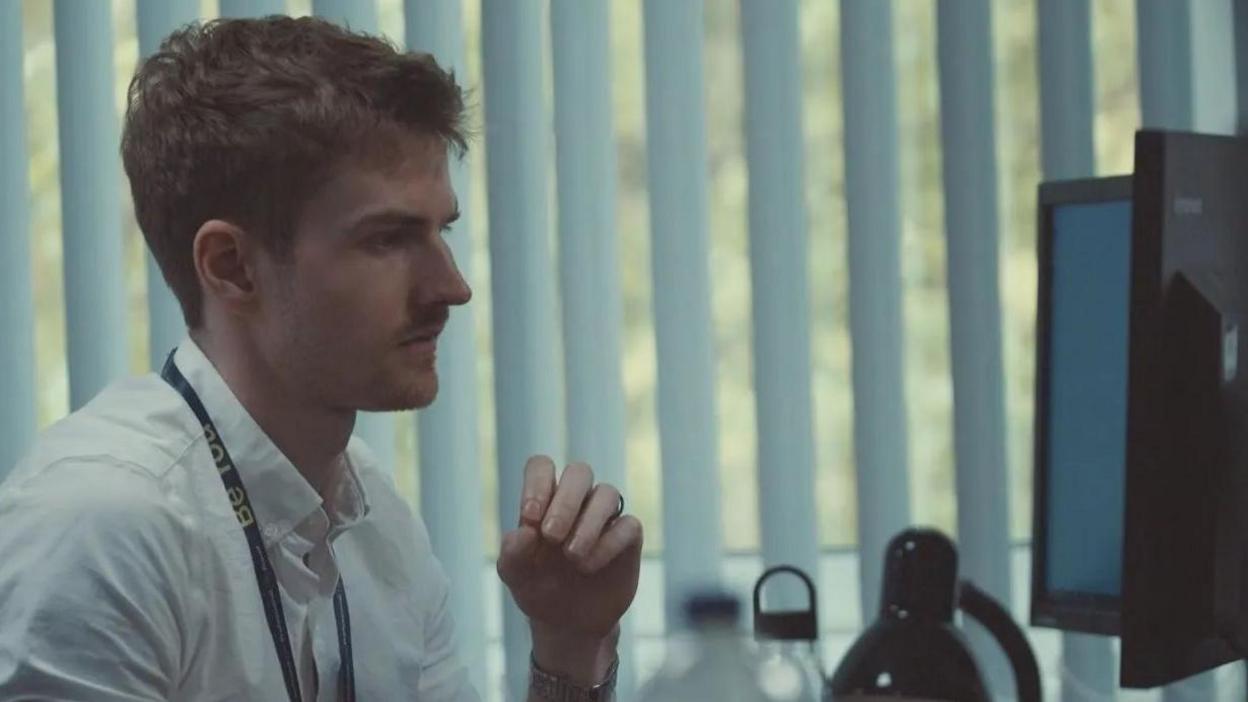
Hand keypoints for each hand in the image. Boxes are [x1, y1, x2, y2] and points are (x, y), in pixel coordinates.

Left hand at [496, 455, 642, 684]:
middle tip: (551, 536)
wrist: (568, 623)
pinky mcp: (627, 536)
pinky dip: (608, 543)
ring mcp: (605, 516)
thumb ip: (512, 553)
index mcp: (544, 499)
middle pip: (579, 472)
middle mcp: (577, 500)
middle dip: (565, 501)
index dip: (537, 484)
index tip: (530, 518)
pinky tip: (590, 566)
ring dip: (588, 523)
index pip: (542, 467)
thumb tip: (524, 531)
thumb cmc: (538, 588)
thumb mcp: (516, 576)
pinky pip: (628, 524)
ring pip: (607, 493)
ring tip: (572, 556)